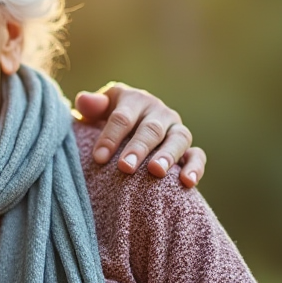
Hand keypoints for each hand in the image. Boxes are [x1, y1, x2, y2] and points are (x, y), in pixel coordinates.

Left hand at [74, 83, 206, 187]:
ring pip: (178, 138)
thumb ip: (91, 107)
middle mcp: (158, 112)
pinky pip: (197, 155)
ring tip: (156, 172)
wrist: (127, 129)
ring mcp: (175, 128)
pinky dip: (195, 167)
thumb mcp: (96, 111)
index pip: (122, 117)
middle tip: (126, 167)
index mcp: (134, 100)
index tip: (99, 158)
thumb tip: (84, 100)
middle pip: (150, 129)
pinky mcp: (188, 147)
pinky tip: (187, 182)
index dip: (110, 137)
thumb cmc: (105, 121)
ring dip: (167, 155)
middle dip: (138, 148)